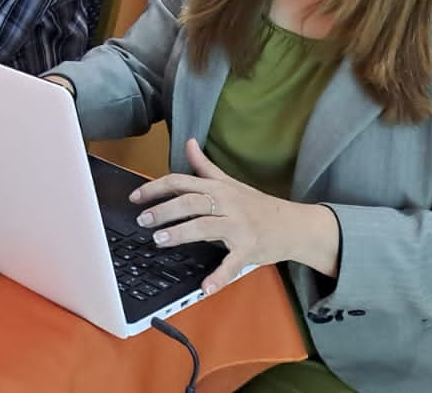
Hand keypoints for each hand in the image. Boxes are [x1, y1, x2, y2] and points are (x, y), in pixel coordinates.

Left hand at [129, 138, 336, 294]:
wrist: (295, 225)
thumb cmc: (258, 205)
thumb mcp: (231, 182)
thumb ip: (205, 166)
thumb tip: (188, 143)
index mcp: (219, 188)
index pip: (181, 182)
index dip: (155, 188)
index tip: (135, 197)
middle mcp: (227, 203)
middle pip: (190, 202)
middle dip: (163, 210)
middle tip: (142, 220)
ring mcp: (239, 226)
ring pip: (204, 226)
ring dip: (180, 234)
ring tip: (159, 240)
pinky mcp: (250, 248)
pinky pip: (232, 263)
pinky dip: (219, 276)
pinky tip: (205, 287)